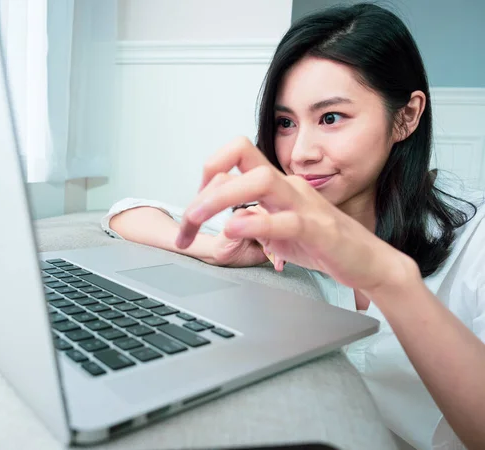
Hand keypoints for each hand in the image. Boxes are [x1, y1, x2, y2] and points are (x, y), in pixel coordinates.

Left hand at [176, 137, 416, 292]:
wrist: (368, 262)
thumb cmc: (324, 244)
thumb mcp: (278, 231)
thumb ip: (254, 220)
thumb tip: (230, 219)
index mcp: (278, 184)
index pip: (236, 158)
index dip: (209, 171)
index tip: (196, 203)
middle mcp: (289, 186)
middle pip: (241, 160)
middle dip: (205, 189)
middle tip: (187, 220)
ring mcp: (304, 205)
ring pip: (260, 181)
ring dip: (220, 198)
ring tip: (198, 218)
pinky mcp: (318, 229)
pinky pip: (285, 220)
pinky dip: (255, 224)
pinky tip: (234, 231)